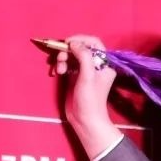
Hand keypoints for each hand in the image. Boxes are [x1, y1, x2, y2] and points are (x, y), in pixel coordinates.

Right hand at [54, 34, 120, 160]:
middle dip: (68, 51)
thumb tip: (73, 43)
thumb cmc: (90, 100)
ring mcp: (85, 71)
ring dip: (62, 59)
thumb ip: (83, 56)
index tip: (68, 42)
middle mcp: (95, 65)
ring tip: (59, 70)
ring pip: (72, 56)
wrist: (85, 120)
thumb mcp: (88, 76)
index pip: (94, 43)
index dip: (80, 39)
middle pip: (80, 48)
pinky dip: (60, 65)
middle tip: (60, 59)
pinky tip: (56, 72)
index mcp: (104, 64)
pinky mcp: (75, 77)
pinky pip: (67, 64)